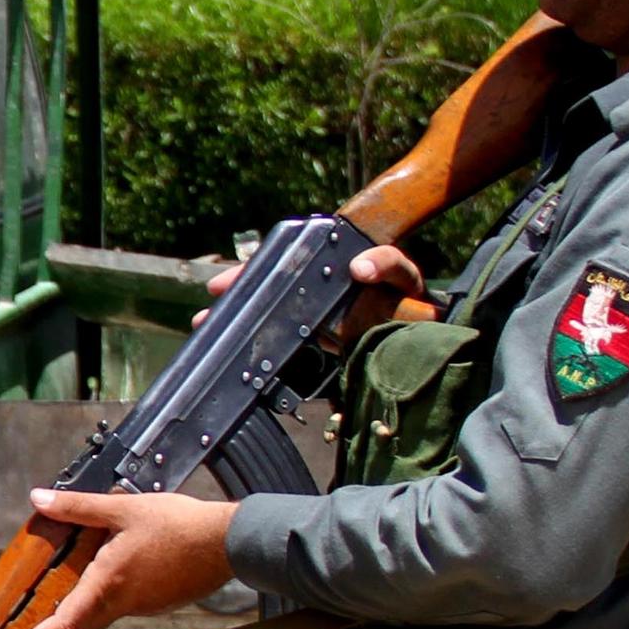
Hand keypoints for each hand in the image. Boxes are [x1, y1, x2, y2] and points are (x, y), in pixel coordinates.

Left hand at [1, 490, 242, 628]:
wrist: (228, 542)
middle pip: (79, 626)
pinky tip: (115, 569)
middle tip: (32, 627)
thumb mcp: (122, 508)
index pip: (62, 624)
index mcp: (107, 583)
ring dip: (82, 608)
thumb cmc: (179, 526)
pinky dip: (110, 596)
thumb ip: (77, 507)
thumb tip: (40, 499)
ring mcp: (143, 607)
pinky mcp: (159, 603)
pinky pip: (125, 606)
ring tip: (70, 584)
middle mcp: (122, 603)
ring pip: (102, 615)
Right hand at [208, 244, 428, 346]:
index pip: (278, 265)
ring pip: (267, 321)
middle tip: (203, 318)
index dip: (248, 274)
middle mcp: (311, 291)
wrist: (425, 329)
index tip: (223, 286)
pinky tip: (242, 365)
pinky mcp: (316, 347)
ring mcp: (311, 320)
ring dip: (238, 330)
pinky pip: (284, 349)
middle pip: (263, 294)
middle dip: (231, 305)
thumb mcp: (402, 273)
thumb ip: (388, 263)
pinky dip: (262, 357)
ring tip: (209, 335)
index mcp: (324, 266)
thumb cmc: (410, 293)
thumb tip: (359, 268)